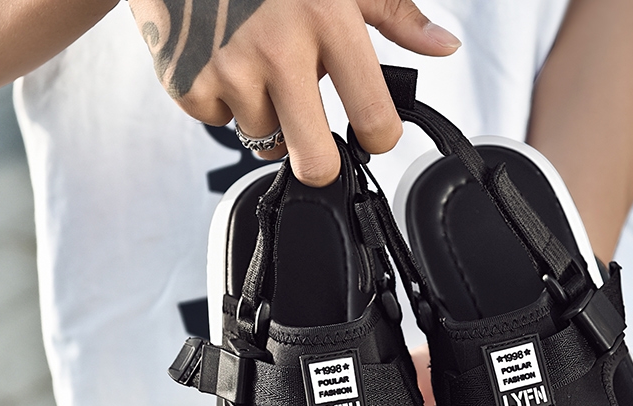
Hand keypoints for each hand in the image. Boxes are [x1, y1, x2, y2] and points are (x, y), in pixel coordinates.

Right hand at [128, 0, 460, 185]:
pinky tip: (224, 63)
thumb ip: (395, 14)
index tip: (372, 135)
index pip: (374, 118)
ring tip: (259, 69)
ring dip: (267, 116)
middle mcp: (279, 49)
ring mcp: (229, 69)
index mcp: (328, 20)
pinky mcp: (188, 81)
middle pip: (315, 163)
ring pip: (264, 140)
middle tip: (315, 139)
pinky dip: (223, 103)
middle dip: (319, 161)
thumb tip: (444, 45)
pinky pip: (218, 124)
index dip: (378, 137)